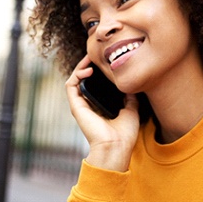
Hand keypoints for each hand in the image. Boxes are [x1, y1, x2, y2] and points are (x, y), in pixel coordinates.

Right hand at [65, 55, 139, 171]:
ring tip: (90, 58)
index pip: (96, 84)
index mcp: (100, 105)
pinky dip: (77, 74)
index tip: (106, 60)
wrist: (116, 147)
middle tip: (97, 54)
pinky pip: (70, 86)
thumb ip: (130, 96)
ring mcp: (81, 105)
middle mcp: (89, 104)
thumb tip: (131, 83)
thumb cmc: (124, 133)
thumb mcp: (131, 109)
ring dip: (81, 66)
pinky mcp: (76, 106)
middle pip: (84, 80)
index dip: (99, 71)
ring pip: (75, 80)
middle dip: (89, 65)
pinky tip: (88, 69)